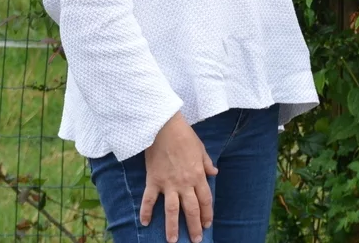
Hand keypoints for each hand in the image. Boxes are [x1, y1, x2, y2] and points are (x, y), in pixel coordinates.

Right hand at [141, 113, 217, 242]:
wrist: (165, 128)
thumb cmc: (185, 136)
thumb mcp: (201, 148)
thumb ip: (207, 163)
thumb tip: (214, 173)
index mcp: (198, 175)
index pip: (205, 200)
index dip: (207, 214)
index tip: (207, 224)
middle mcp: (185, 183)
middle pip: (191, 209)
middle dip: (194, 226)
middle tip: (195, 240)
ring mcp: (168, 184)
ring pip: (172, 210)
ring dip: (173, 227)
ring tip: (173, 241)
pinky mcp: (153, 180)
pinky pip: (149, 199)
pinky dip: (146, 211)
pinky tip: (145, 223)